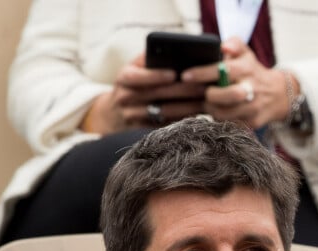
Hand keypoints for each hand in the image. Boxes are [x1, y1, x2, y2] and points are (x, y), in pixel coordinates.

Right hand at [81, 54, 208, 134]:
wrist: (113, 114)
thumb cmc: (132, 84)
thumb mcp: (134, 68)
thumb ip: (149, 59)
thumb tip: (177, 52)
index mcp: (124, 77)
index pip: (138, 76)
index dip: (155, 75)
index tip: (174, 74)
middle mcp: (126, 98)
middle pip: (156, 95)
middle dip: (181, 91)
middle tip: (202, 87)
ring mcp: (133, 117)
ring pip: (163, 112)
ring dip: (186, 107)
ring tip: (204, 101)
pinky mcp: (142, 131)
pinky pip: (164, 125)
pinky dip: (181, 120)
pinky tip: (196, 114)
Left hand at [183, 37, 292, 129]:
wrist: (277, 95)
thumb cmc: (252, 72)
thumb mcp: (246, 54)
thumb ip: (234, 44)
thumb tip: (224, 46)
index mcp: (246, 69)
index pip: (223, 70)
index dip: (202, 74)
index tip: (185, 76)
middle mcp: (250, 89)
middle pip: (226, 96)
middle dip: (210, 96)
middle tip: (204, 94)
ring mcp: (251, 109)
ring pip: (224, 115)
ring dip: (211, 110)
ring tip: (208, 104)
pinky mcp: (251, 124)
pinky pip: (228, 126)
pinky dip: (218, 121)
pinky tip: (214, 115)